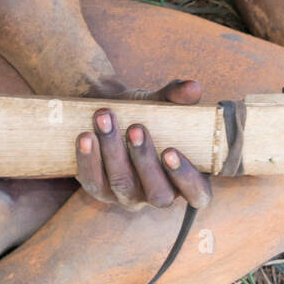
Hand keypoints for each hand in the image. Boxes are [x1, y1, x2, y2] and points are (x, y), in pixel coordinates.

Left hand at [75, 79, 211, 210]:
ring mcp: (128, 196)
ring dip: (113, 152)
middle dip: (145, 160)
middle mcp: (158, 194)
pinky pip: (93, 183)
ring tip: (105, 119)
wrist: (109, 110)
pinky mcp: (100, 191)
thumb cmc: (145, 112)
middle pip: (157, 194)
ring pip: (122, 185)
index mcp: (184, 179)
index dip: (187, 179)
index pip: (198, 195)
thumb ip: (177, 96)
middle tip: (135, 128)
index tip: (171, 151)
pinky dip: (88, 159)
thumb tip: (193, 87)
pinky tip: (85, 136)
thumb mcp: (161, 102)